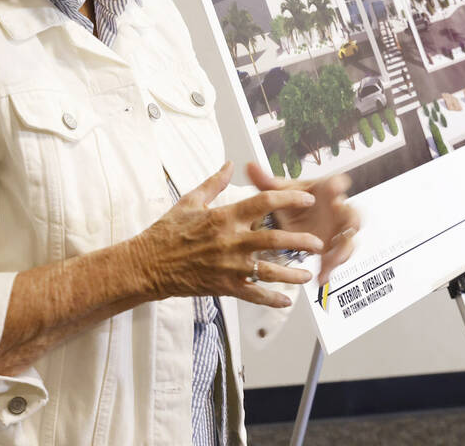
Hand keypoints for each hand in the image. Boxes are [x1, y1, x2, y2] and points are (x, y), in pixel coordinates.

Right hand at [131, 162, 324, 307]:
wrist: (146, 265)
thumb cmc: (166, 233)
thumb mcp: (189, 201)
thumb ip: (214, 183)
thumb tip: (229, 165)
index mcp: (224, 217)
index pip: (264, 203)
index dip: (289, 198)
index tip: (307, 198)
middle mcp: (230, 241)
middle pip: (275, 240)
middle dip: (301, 241)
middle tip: (317, 242)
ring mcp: (228, 266)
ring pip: (269, 271)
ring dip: (292, 273)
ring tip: (307, 273)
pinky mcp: (223, 286)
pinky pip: (253, 294)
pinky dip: (271, 299)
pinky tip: (286, 301)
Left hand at [246, 163, 360, 283]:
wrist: (291, 218)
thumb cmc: (290, 200)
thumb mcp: (277, 191)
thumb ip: (265, 180)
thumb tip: (249, 166)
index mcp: (324, 191)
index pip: (337, 183)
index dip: (339, 185)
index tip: (336, 187)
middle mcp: (335, 209)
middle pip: (353, 213)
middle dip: (353, 221)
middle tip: (349, 228)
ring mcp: (336, 229)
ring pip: (349, 239)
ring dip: (343, 251)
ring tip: (332, 263)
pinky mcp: (332, 247)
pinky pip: (337, 257)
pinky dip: (330, 268)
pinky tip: (321, 278)